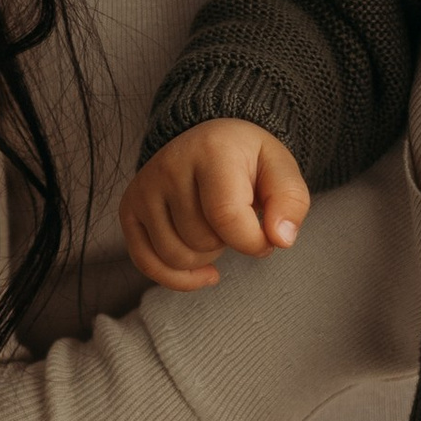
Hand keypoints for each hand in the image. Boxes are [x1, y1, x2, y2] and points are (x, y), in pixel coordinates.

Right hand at [120, 122, 309, 290]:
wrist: (210, 141)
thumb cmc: (249, 162)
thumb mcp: (281, 172)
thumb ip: (291, 203)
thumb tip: (280, 240)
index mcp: (212, 151)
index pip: (227, 218)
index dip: (253, 242)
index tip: (267, 237)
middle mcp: (169, 166)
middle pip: (201, 242)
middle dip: (227, 243)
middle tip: (235, 219)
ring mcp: (144, 188)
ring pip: (176, 257)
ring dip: (204, 257)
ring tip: (214, 230)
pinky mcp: (129, 208)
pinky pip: (146, 263)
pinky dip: (177, 278)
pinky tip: (203, 272)